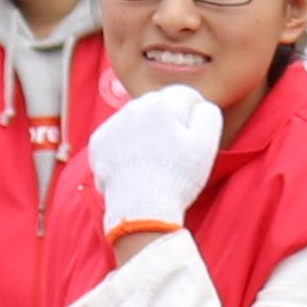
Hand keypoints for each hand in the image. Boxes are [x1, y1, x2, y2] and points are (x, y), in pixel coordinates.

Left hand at [83, 85, 221, 231]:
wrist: (140, 210)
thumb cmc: (177, 178)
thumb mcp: (206, 144)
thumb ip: (208, 114)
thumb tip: (199, 104)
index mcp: (163, 104)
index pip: (186, 96)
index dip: (194, 117)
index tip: (193, 139)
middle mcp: (134, 107)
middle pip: (160, 104)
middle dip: (169, 121)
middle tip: (173, 153)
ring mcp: (113, 124)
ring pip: (137, 119)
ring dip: (147, 132)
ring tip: (154, 161)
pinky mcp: (98, 142)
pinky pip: (118, 135)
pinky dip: (126, 146)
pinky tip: (135, 165)